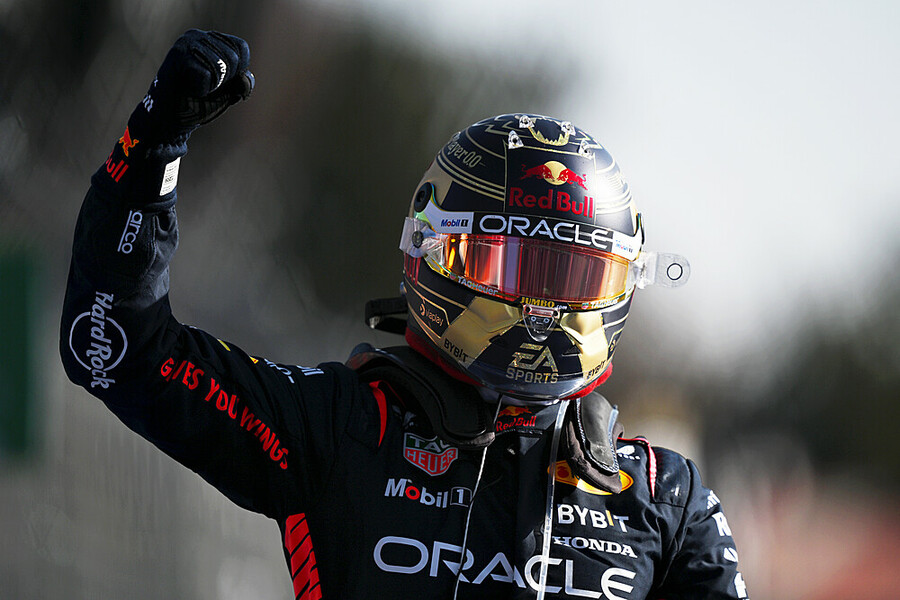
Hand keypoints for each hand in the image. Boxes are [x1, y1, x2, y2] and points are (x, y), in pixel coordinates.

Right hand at [128, 29, 253, 145]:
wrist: (170, 120)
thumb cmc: (199, 103)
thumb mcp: (229, 92)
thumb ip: (243, 82)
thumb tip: (244, 77)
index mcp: (211, 39)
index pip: (241, 47)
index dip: (238, 72)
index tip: (219, 82)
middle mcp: (197, 36)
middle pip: (233, 57)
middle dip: (225, 81)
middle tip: (204, 86)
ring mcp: (185, 43)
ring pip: (222, 66)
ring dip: (213, 87)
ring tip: (195, 87)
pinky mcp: (177, 56)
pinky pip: (207, 75)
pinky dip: (202, 90)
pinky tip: (188, 89)